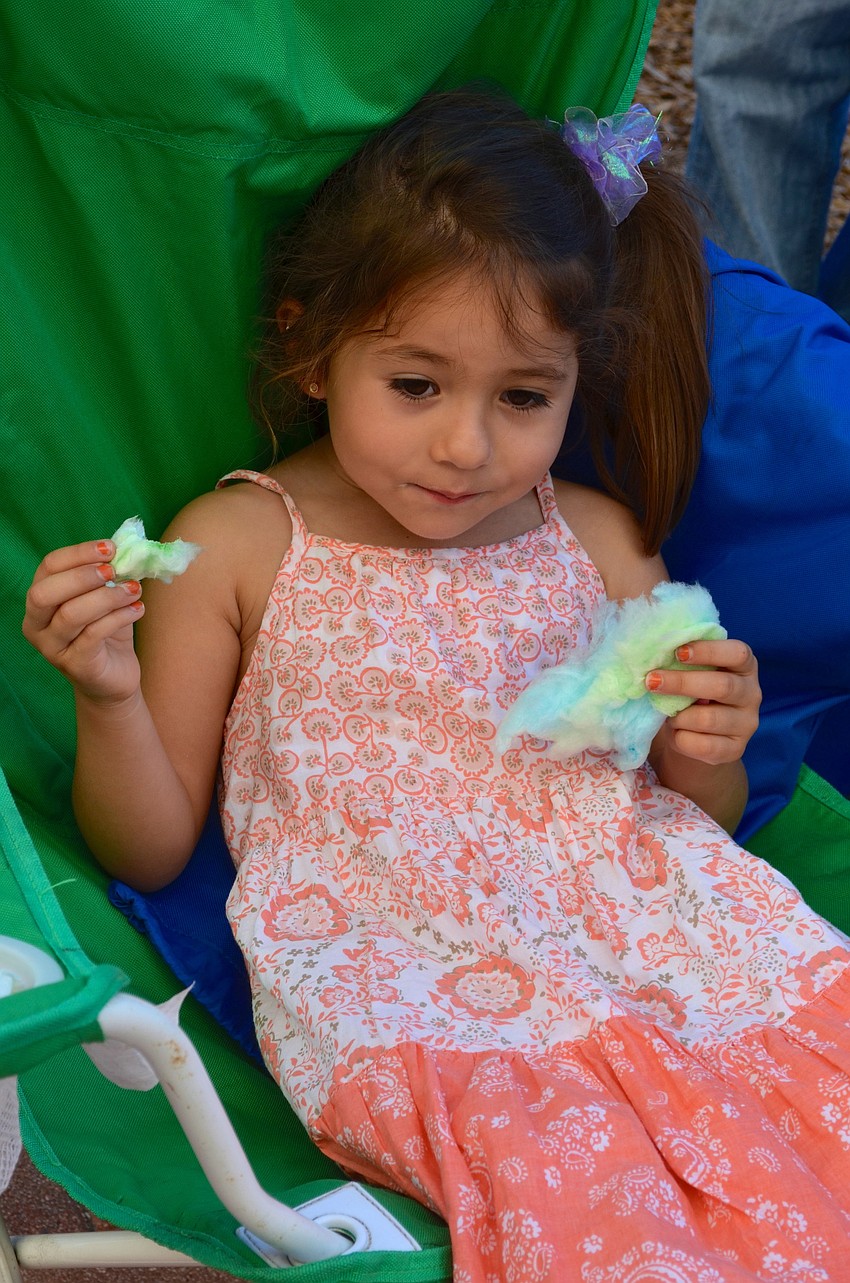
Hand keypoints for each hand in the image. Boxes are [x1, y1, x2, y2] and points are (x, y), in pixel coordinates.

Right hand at [23, 540, 144, 704]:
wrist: (115, 677)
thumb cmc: (107, 631)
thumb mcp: (106, 598)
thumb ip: (110, 575)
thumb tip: (128, 547)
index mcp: (40, 600)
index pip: (49, 567)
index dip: (78, 554)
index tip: (110, 548)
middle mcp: (37, 625)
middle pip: (46, 593)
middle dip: (82, 576)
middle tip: (115, 570)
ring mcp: (52, 648)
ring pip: (71, 614)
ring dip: (107, 597)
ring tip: (135, 590)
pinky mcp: (74, 665)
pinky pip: (93, 635)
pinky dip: (119, 617)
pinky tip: (138, 609)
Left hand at [645, 639, 760, 765]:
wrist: (695, 734)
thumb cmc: (691, 692)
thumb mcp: (691, 672)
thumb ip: (682, 663)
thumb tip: (654, 657)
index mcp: (744, 666)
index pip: (737, 653)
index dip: (709, 651)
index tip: (678, 652)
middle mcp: (751, 693)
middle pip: (722, 686)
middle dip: (682, 683)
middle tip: (651, 681)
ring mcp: (746, 723)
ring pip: (709, 719)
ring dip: (679, 716)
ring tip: (667, 714)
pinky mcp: (735, 750)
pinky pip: (703, 746)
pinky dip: (681, 738)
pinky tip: (676, 732)